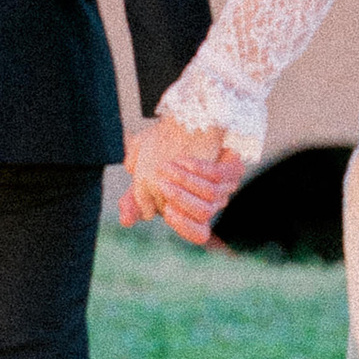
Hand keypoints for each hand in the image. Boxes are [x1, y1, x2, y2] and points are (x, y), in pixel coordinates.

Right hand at [120, 113, 238, 246]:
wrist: (188, 124)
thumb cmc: (164, 154)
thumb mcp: (144, 178)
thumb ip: (135, 200)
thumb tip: (125, 220)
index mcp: (196, 212)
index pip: (199, 234)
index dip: (185, 227)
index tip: (166, 212)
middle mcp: (214, 203)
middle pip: (204, 214)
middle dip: (181, 200)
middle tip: (160, 184)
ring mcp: (226, 186)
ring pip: (211, 194)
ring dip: (185, 182)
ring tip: (165, 167)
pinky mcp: (233, 168)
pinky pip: (217, 174)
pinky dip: (197, 168)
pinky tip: (181, 159)